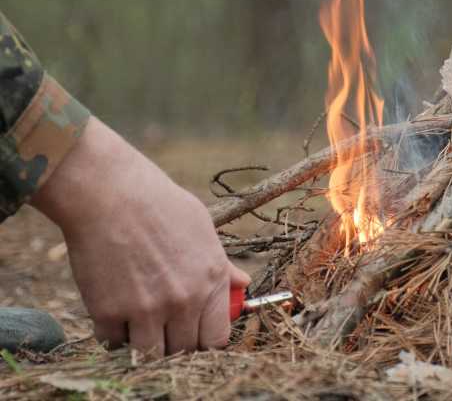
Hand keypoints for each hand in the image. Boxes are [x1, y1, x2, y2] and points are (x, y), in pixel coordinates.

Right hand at [30, 117, 249, 356]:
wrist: (110, 193)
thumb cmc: (159, 204)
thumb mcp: (202, 227)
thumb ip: (222, 264)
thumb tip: (243, 282)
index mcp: (211, 279)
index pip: (217, 338)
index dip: (204, 338)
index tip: (193, 331)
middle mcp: (184, 300)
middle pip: (184, 350)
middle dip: (174, 341)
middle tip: (162, 323)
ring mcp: (147, 310)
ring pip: (150, 354)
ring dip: (144, 340)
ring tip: (138, 317)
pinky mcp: (110, 313)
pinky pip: (113, 342)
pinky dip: (113, 332)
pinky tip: (113, 307)